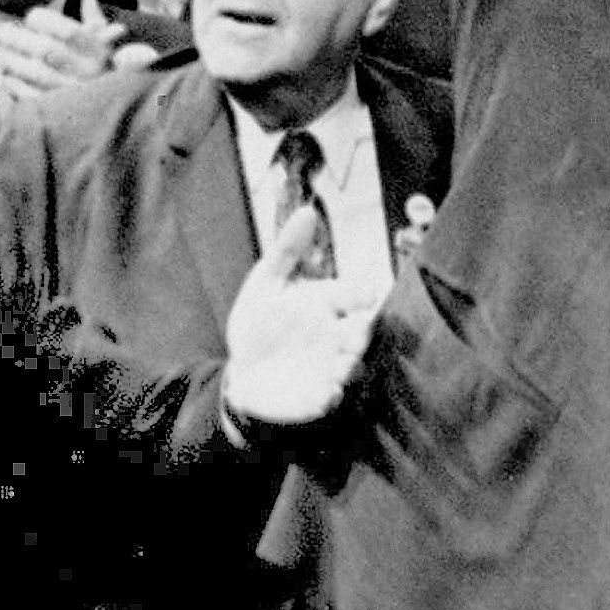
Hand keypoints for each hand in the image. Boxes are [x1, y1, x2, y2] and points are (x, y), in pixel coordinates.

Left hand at [0, 0, 151, 100]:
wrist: (109, 114)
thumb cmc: (100, 71)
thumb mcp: (105, 45)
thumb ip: (94, 20)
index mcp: (98, 52)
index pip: (69, 30)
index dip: (46, 20)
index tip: (30, 17)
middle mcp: (87, 72)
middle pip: (47, 49)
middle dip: (20, 38)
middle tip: (1, 31)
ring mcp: (71, 94)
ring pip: (35, 73)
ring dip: (12, 61)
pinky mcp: (58, 114)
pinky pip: (31, 97)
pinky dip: (15, 86)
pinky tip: (6, 76)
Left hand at [223, 204, 382, 426]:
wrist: (242, 371)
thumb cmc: (259, 321)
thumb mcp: (266, 281)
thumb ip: (287, 249)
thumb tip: (307, 211)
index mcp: (327, 302)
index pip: (359, 295)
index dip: (366, 294)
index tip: (368, 295)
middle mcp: (335, 334)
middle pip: (364, 332)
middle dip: (364, 332)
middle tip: (355, 333)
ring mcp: (329, 367)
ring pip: (355, 365)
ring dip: (351, 365)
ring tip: (341, 365)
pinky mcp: (317, 397)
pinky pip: (333, 398)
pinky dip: (333, 395)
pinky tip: (327, 393)